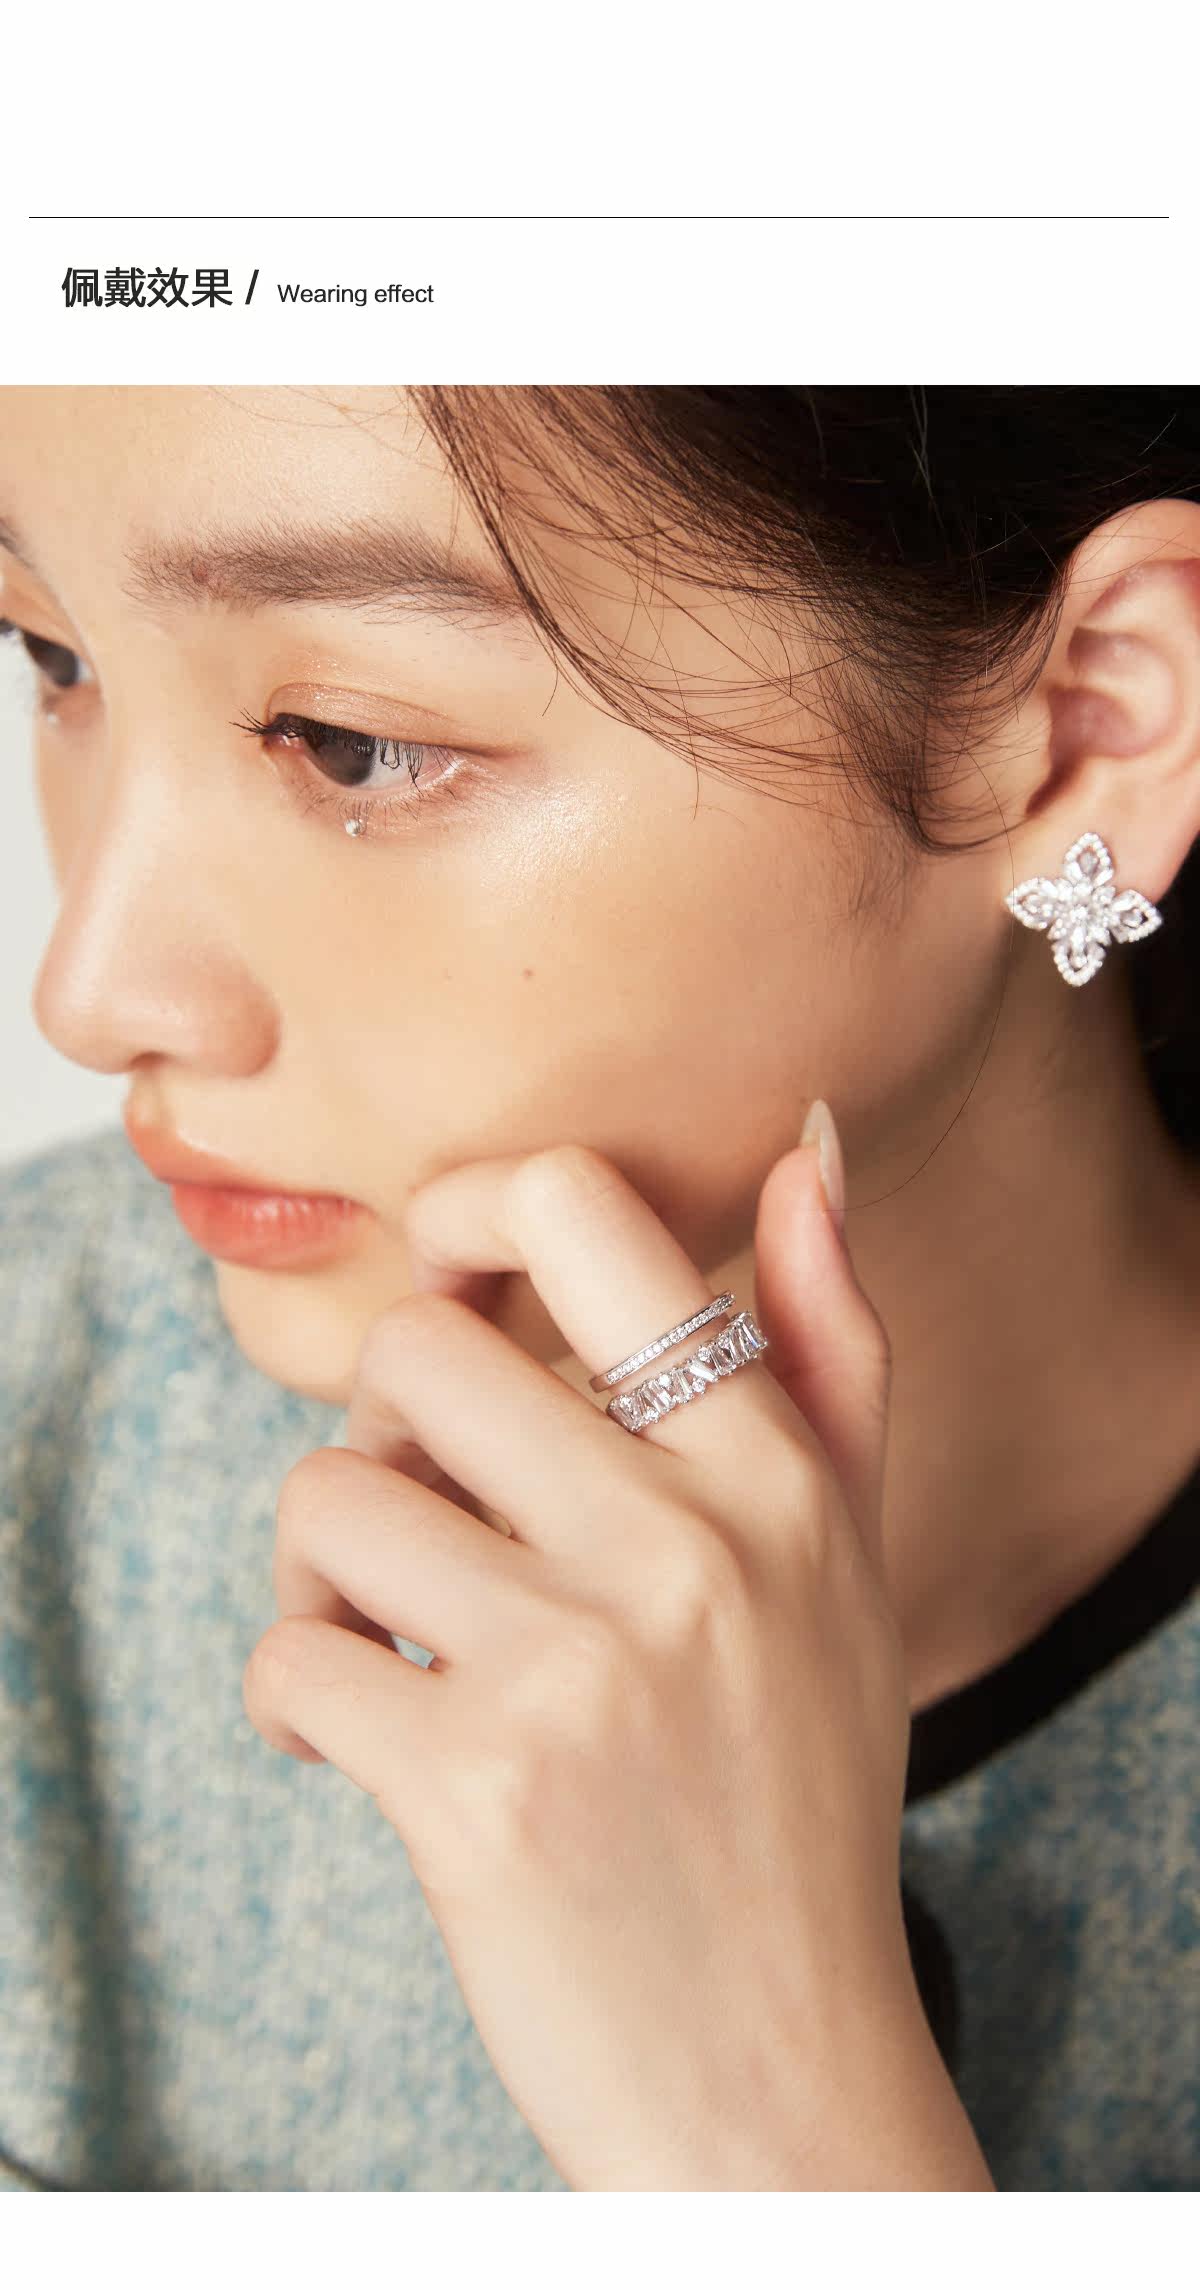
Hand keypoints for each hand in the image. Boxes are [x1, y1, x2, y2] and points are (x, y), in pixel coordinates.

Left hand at [242, 1115, 992, 2189]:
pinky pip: (288, 1652)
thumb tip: (809, 1138)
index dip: (465, 1214)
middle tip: (419, 1522)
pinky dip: (295, 1698)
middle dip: (383, 1435)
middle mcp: (689, 1545)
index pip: (580, 1208)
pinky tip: (359, 1743)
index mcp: (774, 1471)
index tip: (449, 1288)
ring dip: (321, 1575)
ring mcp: (581, 1665)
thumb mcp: (848, 1561)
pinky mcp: (474, 1787)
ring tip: (386, 1645)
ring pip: (328, 1496)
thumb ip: (834, 1342)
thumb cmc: (794, 1794)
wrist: (777, 2079)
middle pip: (413, 1352)